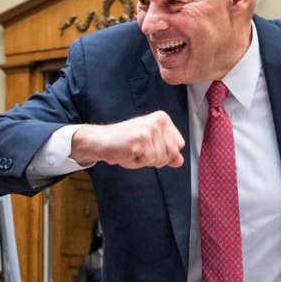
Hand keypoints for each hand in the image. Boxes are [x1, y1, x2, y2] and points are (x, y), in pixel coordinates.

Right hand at [70, 111, 184, 168]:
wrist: (100, 141)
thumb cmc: (123, 142)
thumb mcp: (150, 145)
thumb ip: (167, 152)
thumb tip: (180, 160)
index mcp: (162, 119)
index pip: (179, 144)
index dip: (165, 152)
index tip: (148, 146)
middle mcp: (158, 121)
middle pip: (172, 153)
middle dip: (156, 158)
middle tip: (139, 149)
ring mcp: (149, 130)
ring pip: (160, 159)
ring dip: (145, 160)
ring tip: (133, 150)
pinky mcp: (140, 140)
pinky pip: (148, 161)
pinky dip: (137, 162)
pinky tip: (128, 152)